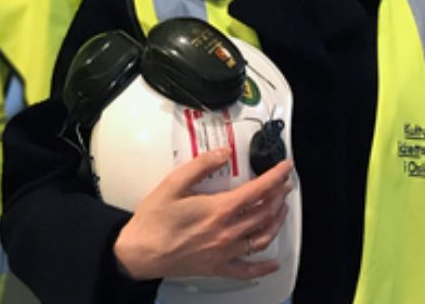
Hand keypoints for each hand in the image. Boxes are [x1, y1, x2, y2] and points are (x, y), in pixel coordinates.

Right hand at [113, 147, 292, 280]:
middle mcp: (227, 232)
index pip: (258, 190)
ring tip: (281, 210)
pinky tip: (274, 263)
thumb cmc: (153, 221)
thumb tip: (223, 153)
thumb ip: (201, 166)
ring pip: (262, 237)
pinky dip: (264, 267)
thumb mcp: (173, 183)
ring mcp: (225, 252)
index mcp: (219, 210)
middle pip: (265, 213)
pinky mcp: (218, 267)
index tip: (286, 168)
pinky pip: (247, 270)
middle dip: (279, 196)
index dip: (276, 177)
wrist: (138, 253)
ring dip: (277, 222)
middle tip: (284, 185)